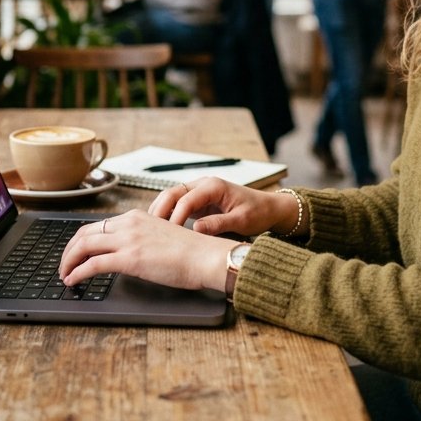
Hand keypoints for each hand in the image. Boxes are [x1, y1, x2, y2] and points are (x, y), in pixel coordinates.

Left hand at [58, 210, 230, 291]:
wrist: (206, 256)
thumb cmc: (190, 252)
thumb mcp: (160, 236)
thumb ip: (141, 239)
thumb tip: (126, 253)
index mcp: (136, 217)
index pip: (98, 225)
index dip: (81, 241)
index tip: (75, 253)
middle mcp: (129, 224)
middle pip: (85, 233)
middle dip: (68, 250)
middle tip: (64, 265)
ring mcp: (128, 240)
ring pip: (84, 245)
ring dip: (68, 262)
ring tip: (64, 275)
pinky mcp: (130, 258)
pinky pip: (93, 263)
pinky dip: (78, 272)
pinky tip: (73, 280)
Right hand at [149, 178, 301, 237]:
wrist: (269, 209)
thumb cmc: (258, 213)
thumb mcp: (241, 221)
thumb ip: (219, 224)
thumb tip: (195, 229)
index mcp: (213, 186)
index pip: (186, 199)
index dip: (175, 216)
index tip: (168, 234)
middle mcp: (203, 185)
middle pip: (172, 193)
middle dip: (160, 211)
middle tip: (151, 232)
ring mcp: (199, 192)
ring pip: (171, 198)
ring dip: (160, 212)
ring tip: (151, 231)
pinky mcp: (198, 202)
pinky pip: (177, 205)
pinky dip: (167, 214)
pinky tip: (161, 230)